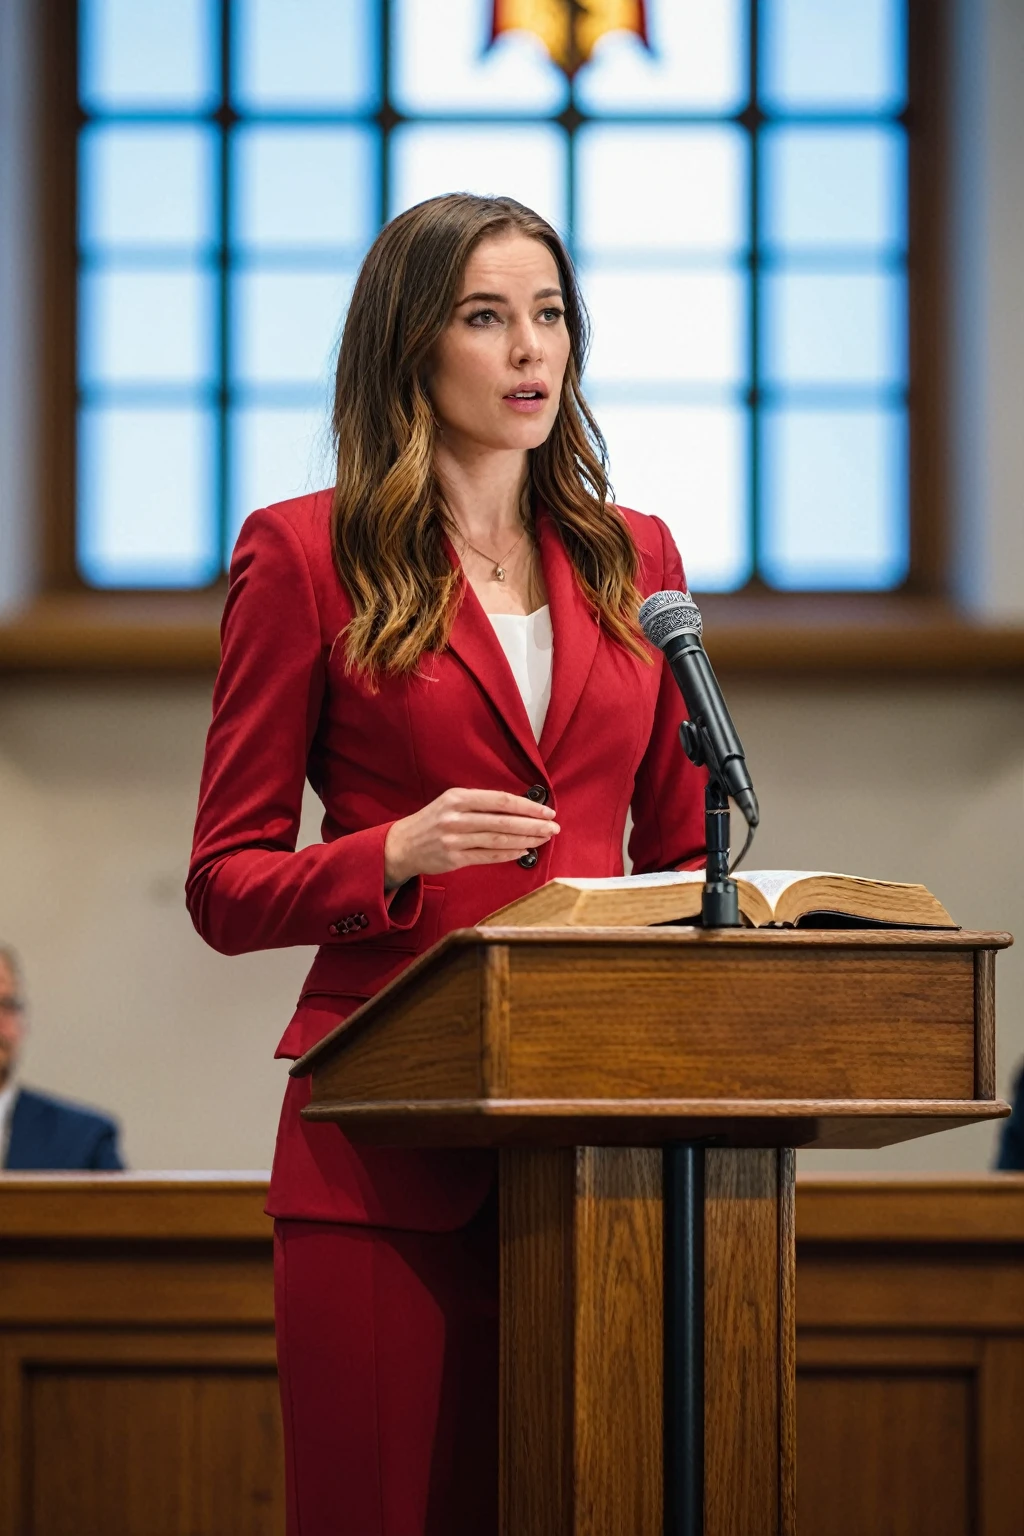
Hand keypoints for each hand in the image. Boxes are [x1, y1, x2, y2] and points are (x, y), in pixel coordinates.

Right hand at [384, 788, 558, 889]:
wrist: (402, 845)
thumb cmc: (432, 821)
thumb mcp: (451, 802)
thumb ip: (480, 803)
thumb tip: (519, 807)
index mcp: (457, 798)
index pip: (500, 800)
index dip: (527, 806)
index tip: (546, 810)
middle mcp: (456, 817)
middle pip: (503, 821)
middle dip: (533, 825)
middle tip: (553, 827)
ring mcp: (454, 839)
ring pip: (498, 839)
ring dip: (525, 840)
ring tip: (544, 839)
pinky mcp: (454, 858)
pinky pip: (488, 856)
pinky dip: (508, 854)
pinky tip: (523, 851)